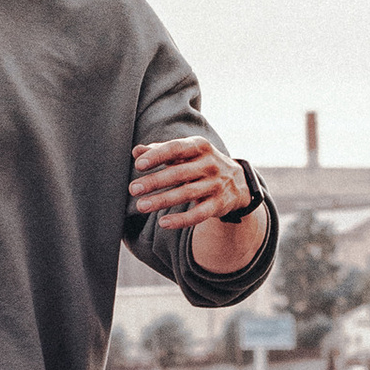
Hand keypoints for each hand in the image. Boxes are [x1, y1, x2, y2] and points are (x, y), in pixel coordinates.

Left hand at [130, 138, 257, 229]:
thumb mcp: (184, 153)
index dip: (157, 156)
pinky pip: (199, 214)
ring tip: (141, 206)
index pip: (176, 149)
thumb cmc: (200, 163)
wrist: (237, 181)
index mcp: (199, 146)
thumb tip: (136, 151)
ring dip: (162, 200)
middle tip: (133, 189)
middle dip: (155, 181)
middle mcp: (210, 164)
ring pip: (187, 193)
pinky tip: (163, 223)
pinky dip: (181, 220)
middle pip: (179, 173)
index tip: (138, 165)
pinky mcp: (219, 204)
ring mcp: (216, 184)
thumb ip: (160, 151)